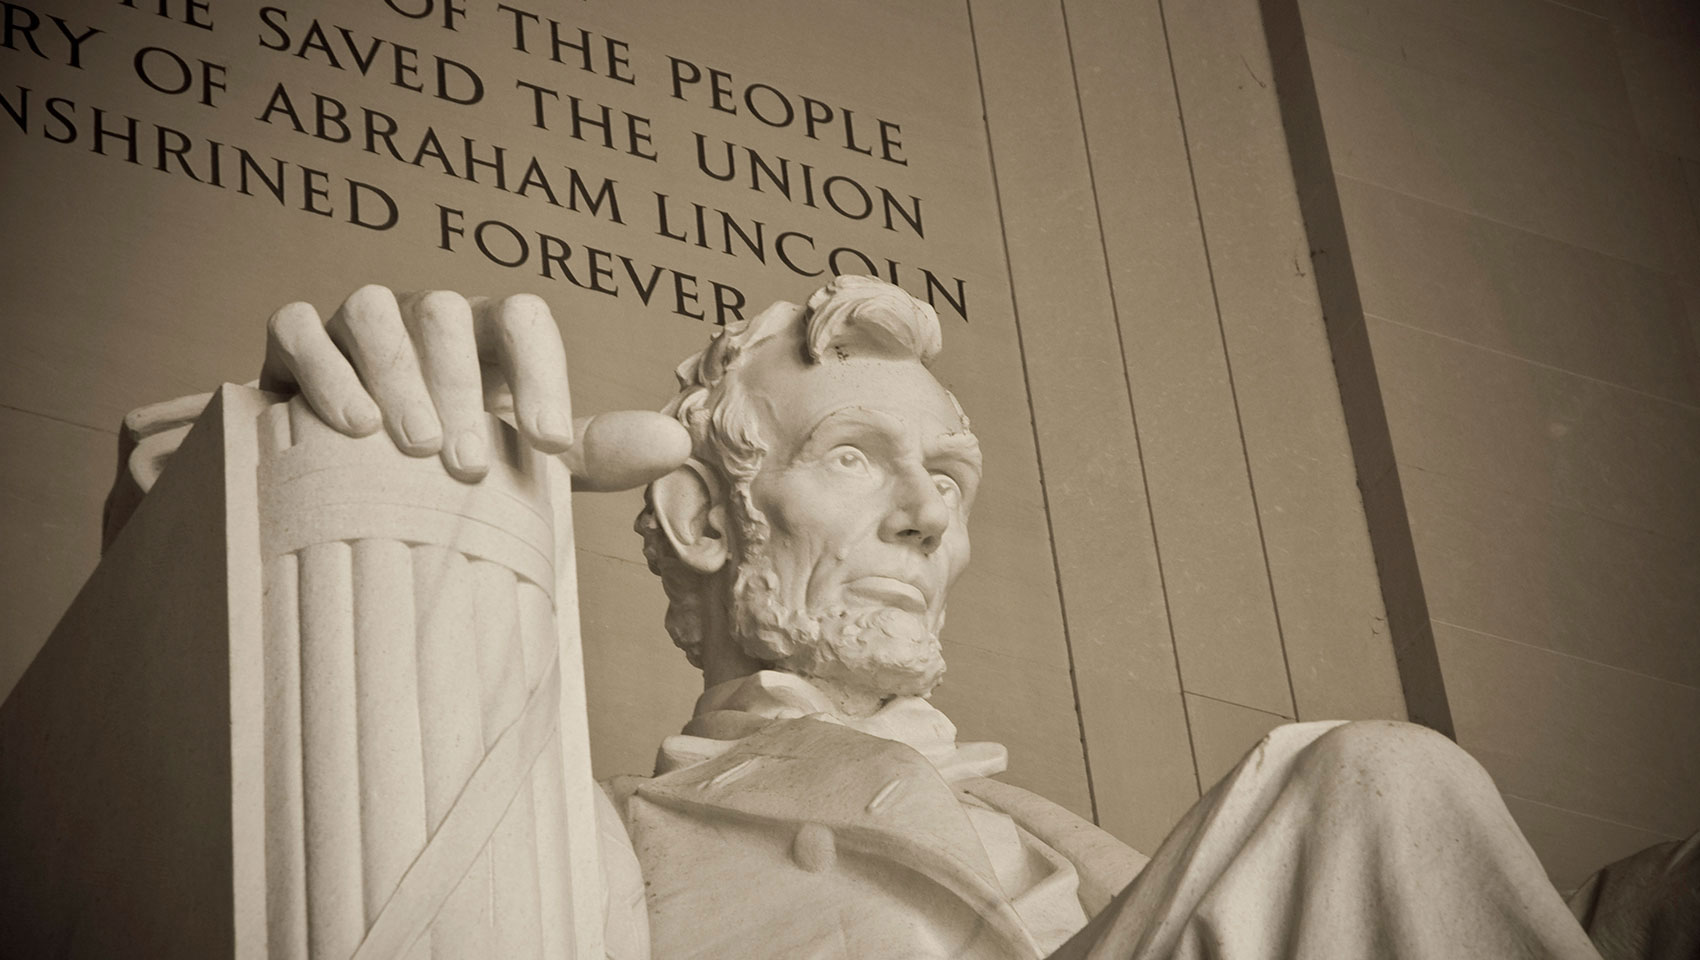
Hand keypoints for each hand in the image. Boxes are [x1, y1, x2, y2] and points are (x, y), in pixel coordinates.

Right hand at [258, 285, 689, 488]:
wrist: (346, 477)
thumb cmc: (450, 461)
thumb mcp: (523, 459)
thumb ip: (592, 449)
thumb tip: (679, 442)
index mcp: (487, 337)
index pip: (524, 319)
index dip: (542, 373)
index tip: (549, 448)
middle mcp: (424, 318)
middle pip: (447, 314)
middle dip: (461, 386)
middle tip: (470, 465)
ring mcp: (356, 322)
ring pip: (375, 312)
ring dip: (396, 373)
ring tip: (411, 444)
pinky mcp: (294, 343)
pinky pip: (300, 328)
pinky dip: (325, 368)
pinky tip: (350, 423)